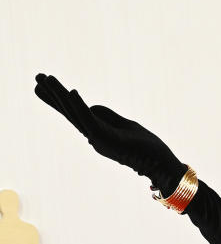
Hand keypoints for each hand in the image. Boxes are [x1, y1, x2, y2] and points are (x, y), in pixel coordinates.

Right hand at [33, 72, 187, 195]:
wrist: (161, 165)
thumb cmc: (147, 147)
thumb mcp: (125, 125)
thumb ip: (108, 115)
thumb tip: (92, 106)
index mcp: (98, 132)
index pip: (75, 112)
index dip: (59, 99)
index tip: (44, 83)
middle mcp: (95, 137)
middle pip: (69, 112)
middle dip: (52, 95)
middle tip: (36, 78)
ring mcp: (100, 139)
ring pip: (75, 114)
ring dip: (60, 96)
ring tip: (45, 79)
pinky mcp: (108, 140)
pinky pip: (90, 120)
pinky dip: (80, 107)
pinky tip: (71, 92)